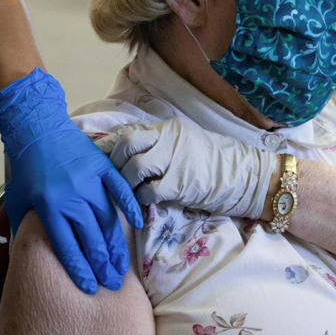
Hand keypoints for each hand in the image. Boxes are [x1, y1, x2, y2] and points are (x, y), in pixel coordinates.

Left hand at [0, 68, 142, 293]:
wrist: (37, 128)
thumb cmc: (25, 167)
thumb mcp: (17, 201)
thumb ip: (24, 229)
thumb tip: (26, 259)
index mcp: (48, 208)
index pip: (67, 247)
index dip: (80, 270)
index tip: (89, 286)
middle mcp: (71, 197)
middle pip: (91, 239)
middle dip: (102, 265)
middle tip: (111, 283)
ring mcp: (89, 181)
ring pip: (107, 220)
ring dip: (116, 245)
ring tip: (122, 265)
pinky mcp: (102, 167)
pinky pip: (120, 191)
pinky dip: (130, 208)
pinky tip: (137, 225)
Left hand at [100, 118, 279, 218]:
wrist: (247, 176)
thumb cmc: (214, 164)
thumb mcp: (185, 145)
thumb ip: (158, 147)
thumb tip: (126, 156)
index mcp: (167, 128)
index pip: (128, 131)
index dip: (105, 144)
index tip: (89, 155)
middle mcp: (169, 138)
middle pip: (125, 144)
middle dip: (112, 163)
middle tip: (107, 179)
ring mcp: (175, 158)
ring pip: (133, 167)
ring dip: (125, 184)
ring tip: (126, 194)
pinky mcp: (181, 182)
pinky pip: (149, 191)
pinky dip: (141, 200)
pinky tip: (143, 205)